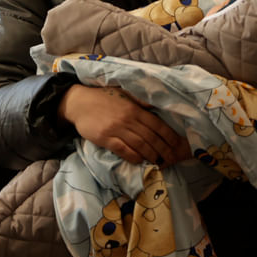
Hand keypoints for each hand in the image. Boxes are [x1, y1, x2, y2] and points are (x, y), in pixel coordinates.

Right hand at [57, 85, 190, 164]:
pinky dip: (134, 157)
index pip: (157, 124)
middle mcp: (128, 119)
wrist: (79, 102)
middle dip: (163, 149)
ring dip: (151, 155)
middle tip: (171, 158)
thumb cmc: (104, 98)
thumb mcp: (124, 94)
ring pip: (139, 145)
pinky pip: (123, 150)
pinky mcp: (105, 138)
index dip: (169, 136)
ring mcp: (116, 129)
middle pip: (150, 137)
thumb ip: (140, 100)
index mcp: (135, 108)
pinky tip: (140, 161)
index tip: (177, 144)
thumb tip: (156, 105)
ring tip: (158, 162)